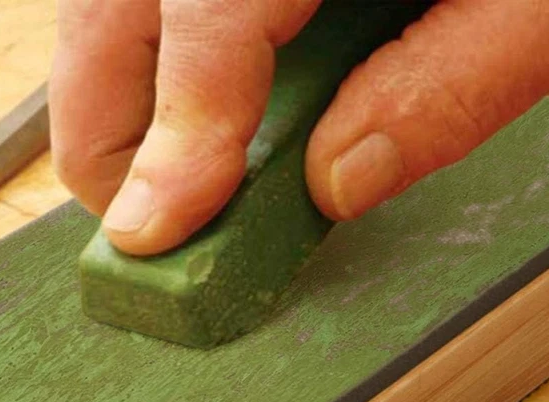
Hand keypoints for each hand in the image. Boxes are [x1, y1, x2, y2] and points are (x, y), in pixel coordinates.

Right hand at [50, 0, 548, 255]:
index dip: (171, 136)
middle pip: (101, 20)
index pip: (205, 14)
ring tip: (188, 173)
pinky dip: (146, 72)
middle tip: (163, 224)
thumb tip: (334, 185)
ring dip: (127, 110)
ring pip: (96, 20)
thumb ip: (452, 90)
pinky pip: (129, 12)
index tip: (158, 231)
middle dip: (113, 143)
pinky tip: (206, 105)